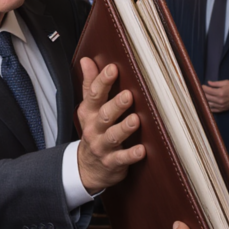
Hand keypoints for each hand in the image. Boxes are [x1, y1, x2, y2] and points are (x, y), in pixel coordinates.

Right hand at [75, 58, 145, 193]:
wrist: (87, 168)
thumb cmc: (94, 132)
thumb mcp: (89, 109)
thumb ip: (90, 85)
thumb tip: (87, 60)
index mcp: (89, 112)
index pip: (94, 95)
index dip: (103, 81)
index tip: (113, 68)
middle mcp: (94, 128)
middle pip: (104, 115)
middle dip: (116, 105)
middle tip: (129, 95)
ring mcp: (102, 146)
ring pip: (112, 136)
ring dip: (124, 128)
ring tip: (136, 120)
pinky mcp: (112, 162)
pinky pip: (121, 159)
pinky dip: (131, 155)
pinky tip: (142, 150)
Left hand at [202, 80, 228, 112]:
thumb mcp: (226, 82)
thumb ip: (216, 83)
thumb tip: (208, 83)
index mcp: (220, 92)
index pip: (207, 90)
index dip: (203, 88)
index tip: (201, 86)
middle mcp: (219, 100)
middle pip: (206, 97)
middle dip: (202, 93)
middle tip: (200, 91)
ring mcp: (220, 106)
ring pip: (208, 104)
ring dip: (204, 100)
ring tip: (202, 97)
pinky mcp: (222, 109)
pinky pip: (212, 110)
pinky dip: (208, 107)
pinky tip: (206, 103)